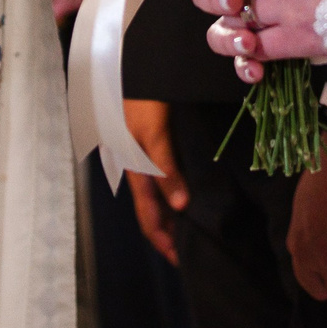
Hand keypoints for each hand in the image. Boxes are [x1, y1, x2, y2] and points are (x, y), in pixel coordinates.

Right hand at [122, 98, 190, 265]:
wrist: (135, 65)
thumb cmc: (142, 97)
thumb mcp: (153, 134)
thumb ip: (164, 168)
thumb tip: (180, 206)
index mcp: (135, 170)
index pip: (148, 218)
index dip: (162, 242)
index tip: (181, 262)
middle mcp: (136, 167)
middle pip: (151, 211)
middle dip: (167, 234)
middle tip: (190, 251)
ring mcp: (141, 156)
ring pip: (154, 196)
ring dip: (170, 216)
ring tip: (191, 229)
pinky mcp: (150, 142)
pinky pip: (160, 178)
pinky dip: (172, 194)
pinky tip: (186, 194)